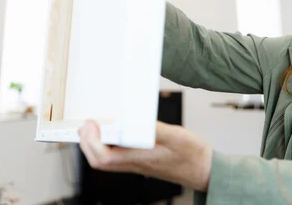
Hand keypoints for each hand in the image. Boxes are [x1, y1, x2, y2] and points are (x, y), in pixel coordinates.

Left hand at [78, 120, 212, 191]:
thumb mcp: (178, 136)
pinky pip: (115, 158)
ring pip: (105, 161)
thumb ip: (157, 128)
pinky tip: (112, 133)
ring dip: (94, 145)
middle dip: (86, 143)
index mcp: (141, 158)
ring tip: (95, 126)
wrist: (204, 170)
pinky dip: (106, 146)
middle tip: (86, 124)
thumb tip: (138, 121)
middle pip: (99, 161)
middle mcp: (135, 164)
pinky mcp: (141, 162)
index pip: (105, 157)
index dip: (91, 141)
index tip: (91, 123)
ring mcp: (137, 165)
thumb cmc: (193, 155)